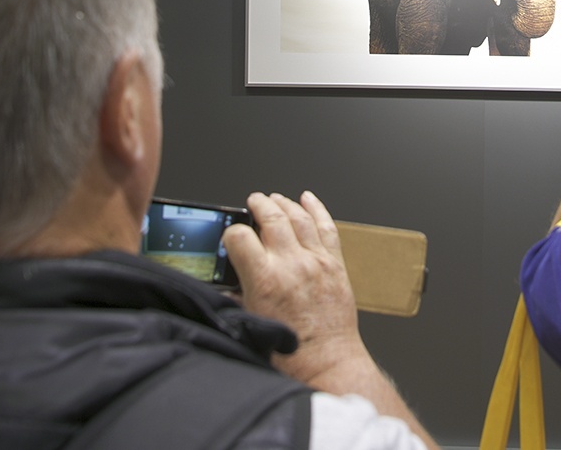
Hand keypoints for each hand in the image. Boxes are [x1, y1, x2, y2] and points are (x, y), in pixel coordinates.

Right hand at [223, 191, 365, 387]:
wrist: (328, 362)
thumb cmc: (291, 352)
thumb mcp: (251, 323)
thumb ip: (236, 298)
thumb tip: (226, 285)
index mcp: (265, 280)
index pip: (240, 237)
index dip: (231, 233)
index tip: (231, 237)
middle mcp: (291, 265)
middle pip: (271, 217)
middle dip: (258, 204)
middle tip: (253, 201)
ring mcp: (316, 262)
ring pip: (298, 218)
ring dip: (284, 203)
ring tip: (274, 198)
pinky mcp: (335, 265)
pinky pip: (327, 227)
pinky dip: (317, 209)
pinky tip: (308, 199)